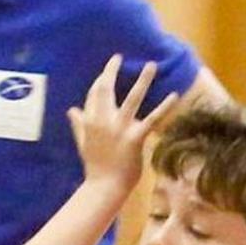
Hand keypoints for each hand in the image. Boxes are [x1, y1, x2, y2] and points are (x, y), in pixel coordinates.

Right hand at [67, 54, 178, 191]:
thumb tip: (70, 109)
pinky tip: (174, 95)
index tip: (106, 71)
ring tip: (151, 65)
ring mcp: (119, 129)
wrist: (104, 187)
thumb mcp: (83, 142)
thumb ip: (78, 123)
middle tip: (117, 57)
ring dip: (142, 80)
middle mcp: (103, 121)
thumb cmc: (95, 165)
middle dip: (111, 71)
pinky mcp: (135, 138)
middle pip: (106, 89)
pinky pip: (152, 119)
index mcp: (90, 121)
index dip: (100, 80)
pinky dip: (164, 106)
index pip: (93, 94)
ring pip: (132, 99)